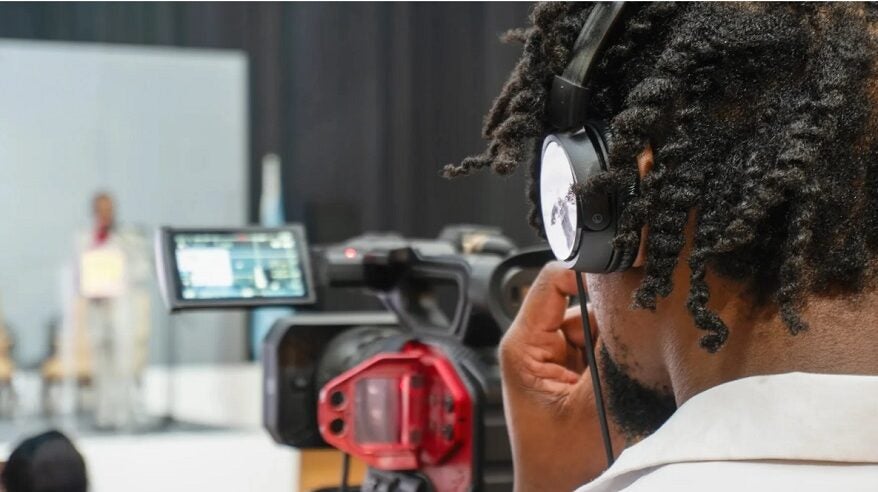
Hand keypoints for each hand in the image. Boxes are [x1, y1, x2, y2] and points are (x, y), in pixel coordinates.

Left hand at [499, 262, 623, 490]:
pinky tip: (630, 369)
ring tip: (632, 359)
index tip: (624, 271)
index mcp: (523, 344)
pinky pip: (602, 345)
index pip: (553, 280)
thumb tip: (634, 307)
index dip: (588, 269)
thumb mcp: (593, 403)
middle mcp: (536, 344)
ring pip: (597, 322)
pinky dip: (619, 352)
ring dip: (618, 335)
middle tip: (638, 326)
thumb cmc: (560, 462)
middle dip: (612, 311)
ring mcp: (556, 356)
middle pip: (580, 299)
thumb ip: (612, 352)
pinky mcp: (573, 370)